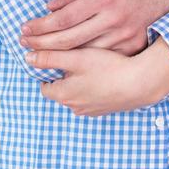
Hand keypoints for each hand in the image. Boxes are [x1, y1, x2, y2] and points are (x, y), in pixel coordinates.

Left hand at [21, 0, 168, 55]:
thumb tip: (51, 6)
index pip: (64, 19)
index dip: (41, 26)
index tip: (25, 29)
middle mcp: (113, 19)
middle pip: (70, 40)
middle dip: (43, 44)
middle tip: (24, 44)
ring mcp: (124, 35)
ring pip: (85, 54)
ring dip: (59, 56)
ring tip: (38, 54)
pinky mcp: (133, 45)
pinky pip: (103, 59)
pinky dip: (84, 62)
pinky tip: (68, 63)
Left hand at [27, 39, 168, 116]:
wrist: (140, 84)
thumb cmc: (107, 69)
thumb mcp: (75, 58)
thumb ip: (49, 58)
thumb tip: (28, 57)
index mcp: (63, 96)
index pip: (44, 86)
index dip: (47, 71)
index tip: (54, 57)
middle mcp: (75, 108)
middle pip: (60, 90)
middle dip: (63, 76)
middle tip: (74, 57)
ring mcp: (92, 111)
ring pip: (77, 94)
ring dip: (79, 82)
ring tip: (90, 63)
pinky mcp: (106, 109)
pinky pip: (93, 97)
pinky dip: (94, 87)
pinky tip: (104, 73)